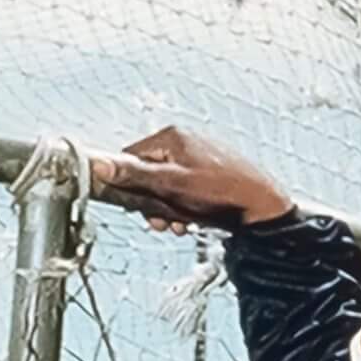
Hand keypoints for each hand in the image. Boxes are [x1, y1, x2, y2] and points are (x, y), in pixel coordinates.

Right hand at [89, 126, 292, 233]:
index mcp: (171, 137)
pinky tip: (193, 220)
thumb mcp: (172, 185)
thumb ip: (135, 175)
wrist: (262, 204)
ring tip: (182, 223)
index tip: (137, 207)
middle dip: (153, 202)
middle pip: (148, 174)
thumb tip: (98, 164)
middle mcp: (183, 142)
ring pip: (166, 185)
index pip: (131, 157)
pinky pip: (184, 189)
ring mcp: (196, 156)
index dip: (129, 185)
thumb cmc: (221, 191)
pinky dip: (184, 206)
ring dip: (169, 208)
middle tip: (164, 221)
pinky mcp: (207, 171)